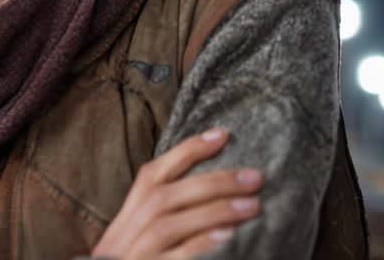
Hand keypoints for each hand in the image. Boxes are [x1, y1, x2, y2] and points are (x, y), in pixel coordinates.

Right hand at [89, 127, 262, 259]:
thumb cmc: (136, 259)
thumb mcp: (140, 231)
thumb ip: (165, 209)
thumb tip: (215, 186)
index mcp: (131, 211)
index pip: (154, 172)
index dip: (187, 151)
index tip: (222, 135)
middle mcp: (130, 229)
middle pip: (166, 196)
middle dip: (213, 183)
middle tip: (254, 177)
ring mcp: (138, 252)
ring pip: (169, 224)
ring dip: (213, 212)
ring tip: (252, 205)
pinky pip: (176, 257)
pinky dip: (201, 245)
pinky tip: (228, 237)